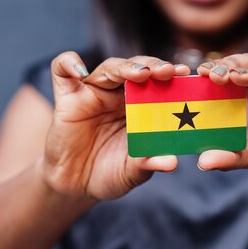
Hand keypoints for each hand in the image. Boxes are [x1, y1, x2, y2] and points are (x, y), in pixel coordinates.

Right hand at [42, 53, 188, 199]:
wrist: (75, 185)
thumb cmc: (108, 173)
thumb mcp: (131, 172)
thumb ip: (147, 164)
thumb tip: (171, 162)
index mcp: (141, 106)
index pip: (157, 82)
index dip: (171, 77)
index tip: (185, 75)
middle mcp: (118, 94)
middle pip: (136, 68)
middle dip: (153, 66)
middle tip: (168, 72)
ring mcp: (92, 92)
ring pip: (109, 67)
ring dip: (125, 67)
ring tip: (140, 74)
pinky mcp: (66, 97)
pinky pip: (61, 70)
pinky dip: (69, 63)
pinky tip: (80, 71)